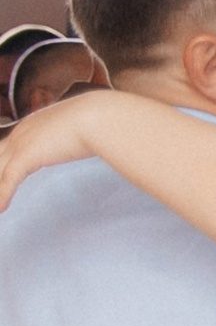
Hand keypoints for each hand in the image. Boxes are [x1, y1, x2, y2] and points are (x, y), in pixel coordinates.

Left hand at [0, 86, 109, 207]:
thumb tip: (77, 144)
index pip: (8, 145)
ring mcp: (21, 144)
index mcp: (32, 124)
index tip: (4, 174)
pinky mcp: (26, 157)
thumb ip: (69, 137)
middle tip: (2, 187)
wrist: (96, 117)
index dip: (4, 161)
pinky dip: (2, 195)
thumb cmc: (94, 119)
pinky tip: (1, 208)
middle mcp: (21, 133)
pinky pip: (7, 181)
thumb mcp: (76, 128)